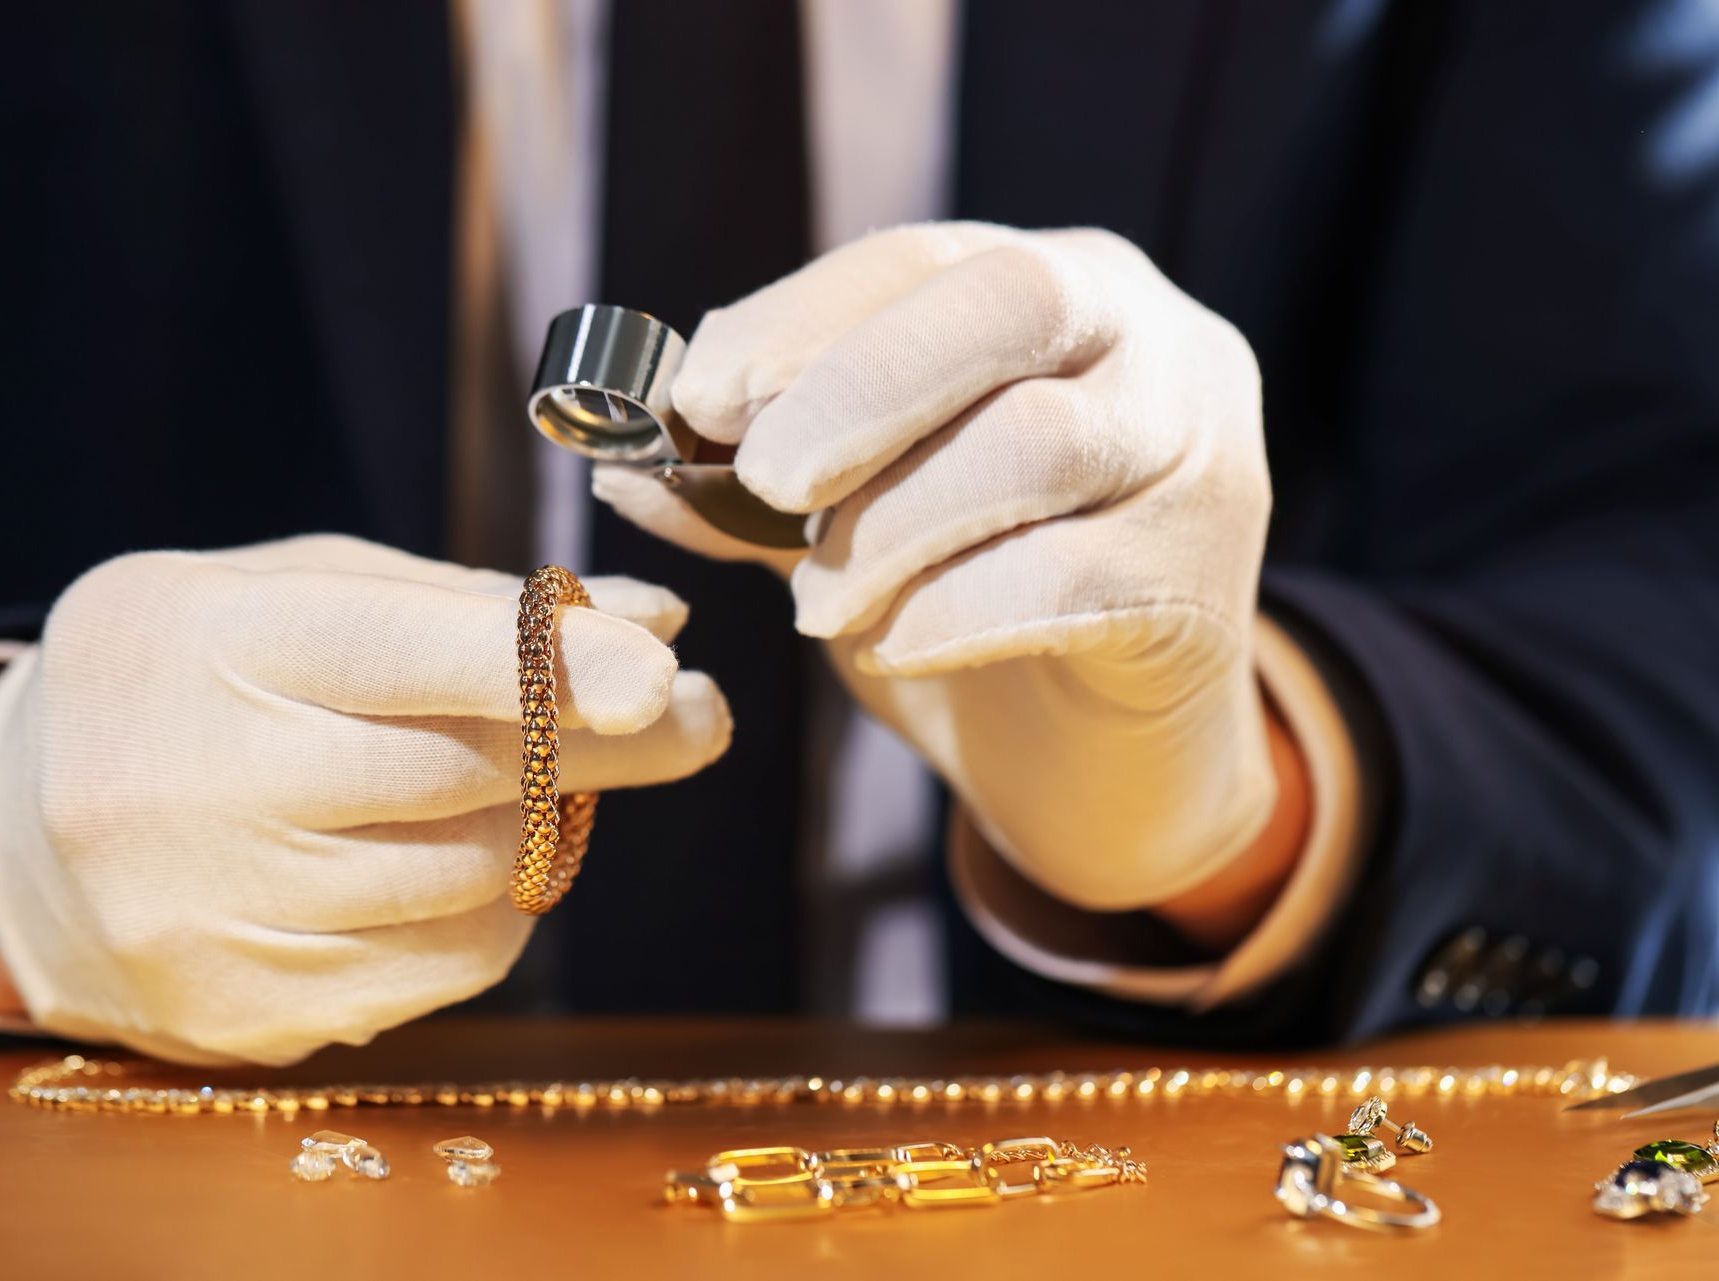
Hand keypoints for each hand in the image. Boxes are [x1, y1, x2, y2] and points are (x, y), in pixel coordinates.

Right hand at [0, 535, 728, 1063]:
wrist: (23, 832)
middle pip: (459, 774)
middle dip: (603, 743)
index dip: (540, 661)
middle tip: (694, 713)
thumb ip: (472, 606)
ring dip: (542, 822)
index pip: (393, 653)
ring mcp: (212, 915)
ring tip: (540, 779)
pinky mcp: (246, 1010)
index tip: (660, 665)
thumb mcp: (301, 595)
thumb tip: (657, 623)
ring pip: (469, 875)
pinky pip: (444, 963)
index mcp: (206, 643)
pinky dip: (491, 904)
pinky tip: (463, 856)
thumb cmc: (197, 677)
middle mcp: (195, 786)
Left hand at [595, 223, 1279, 916]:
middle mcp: (1155, 345)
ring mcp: (1201, 457)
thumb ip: (756, 493)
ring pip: (1039, 443)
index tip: (698, 394)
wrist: (1108, 759)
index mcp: (1061, 293)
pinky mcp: (1204, 586)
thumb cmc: (974, 609)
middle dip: (860, 385)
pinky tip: (893, 647)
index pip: (924, 261)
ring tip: (819, 605)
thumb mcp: (854, 528)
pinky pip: (1070, 579)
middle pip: (1008, 306)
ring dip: (894, 524)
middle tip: (761, 478)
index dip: (800, 318)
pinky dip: (954, 612)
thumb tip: (618, 470)